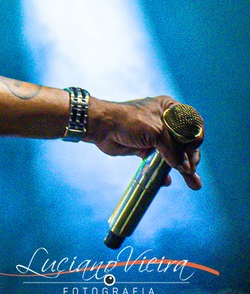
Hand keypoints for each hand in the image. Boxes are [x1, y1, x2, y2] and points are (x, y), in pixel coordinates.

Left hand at [86, 95, 202, 189]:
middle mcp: (165, 121)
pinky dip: (164, 173)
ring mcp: (156, 136)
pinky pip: (160, 162)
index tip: (190, 150)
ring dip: (184, 170)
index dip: (195, 139)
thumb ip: (173, 150)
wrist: (100, 127)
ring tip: (194, 184)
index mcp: (170, 109)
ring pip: (175, 154)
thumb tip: (186, 169)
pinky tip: (167, 182)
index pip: (192, 124)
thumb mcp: (156, 132)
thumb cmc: (128, 121)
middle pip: (186, 143)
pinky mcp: (146, 148)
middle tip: (191, 172)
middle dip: (191, 159)